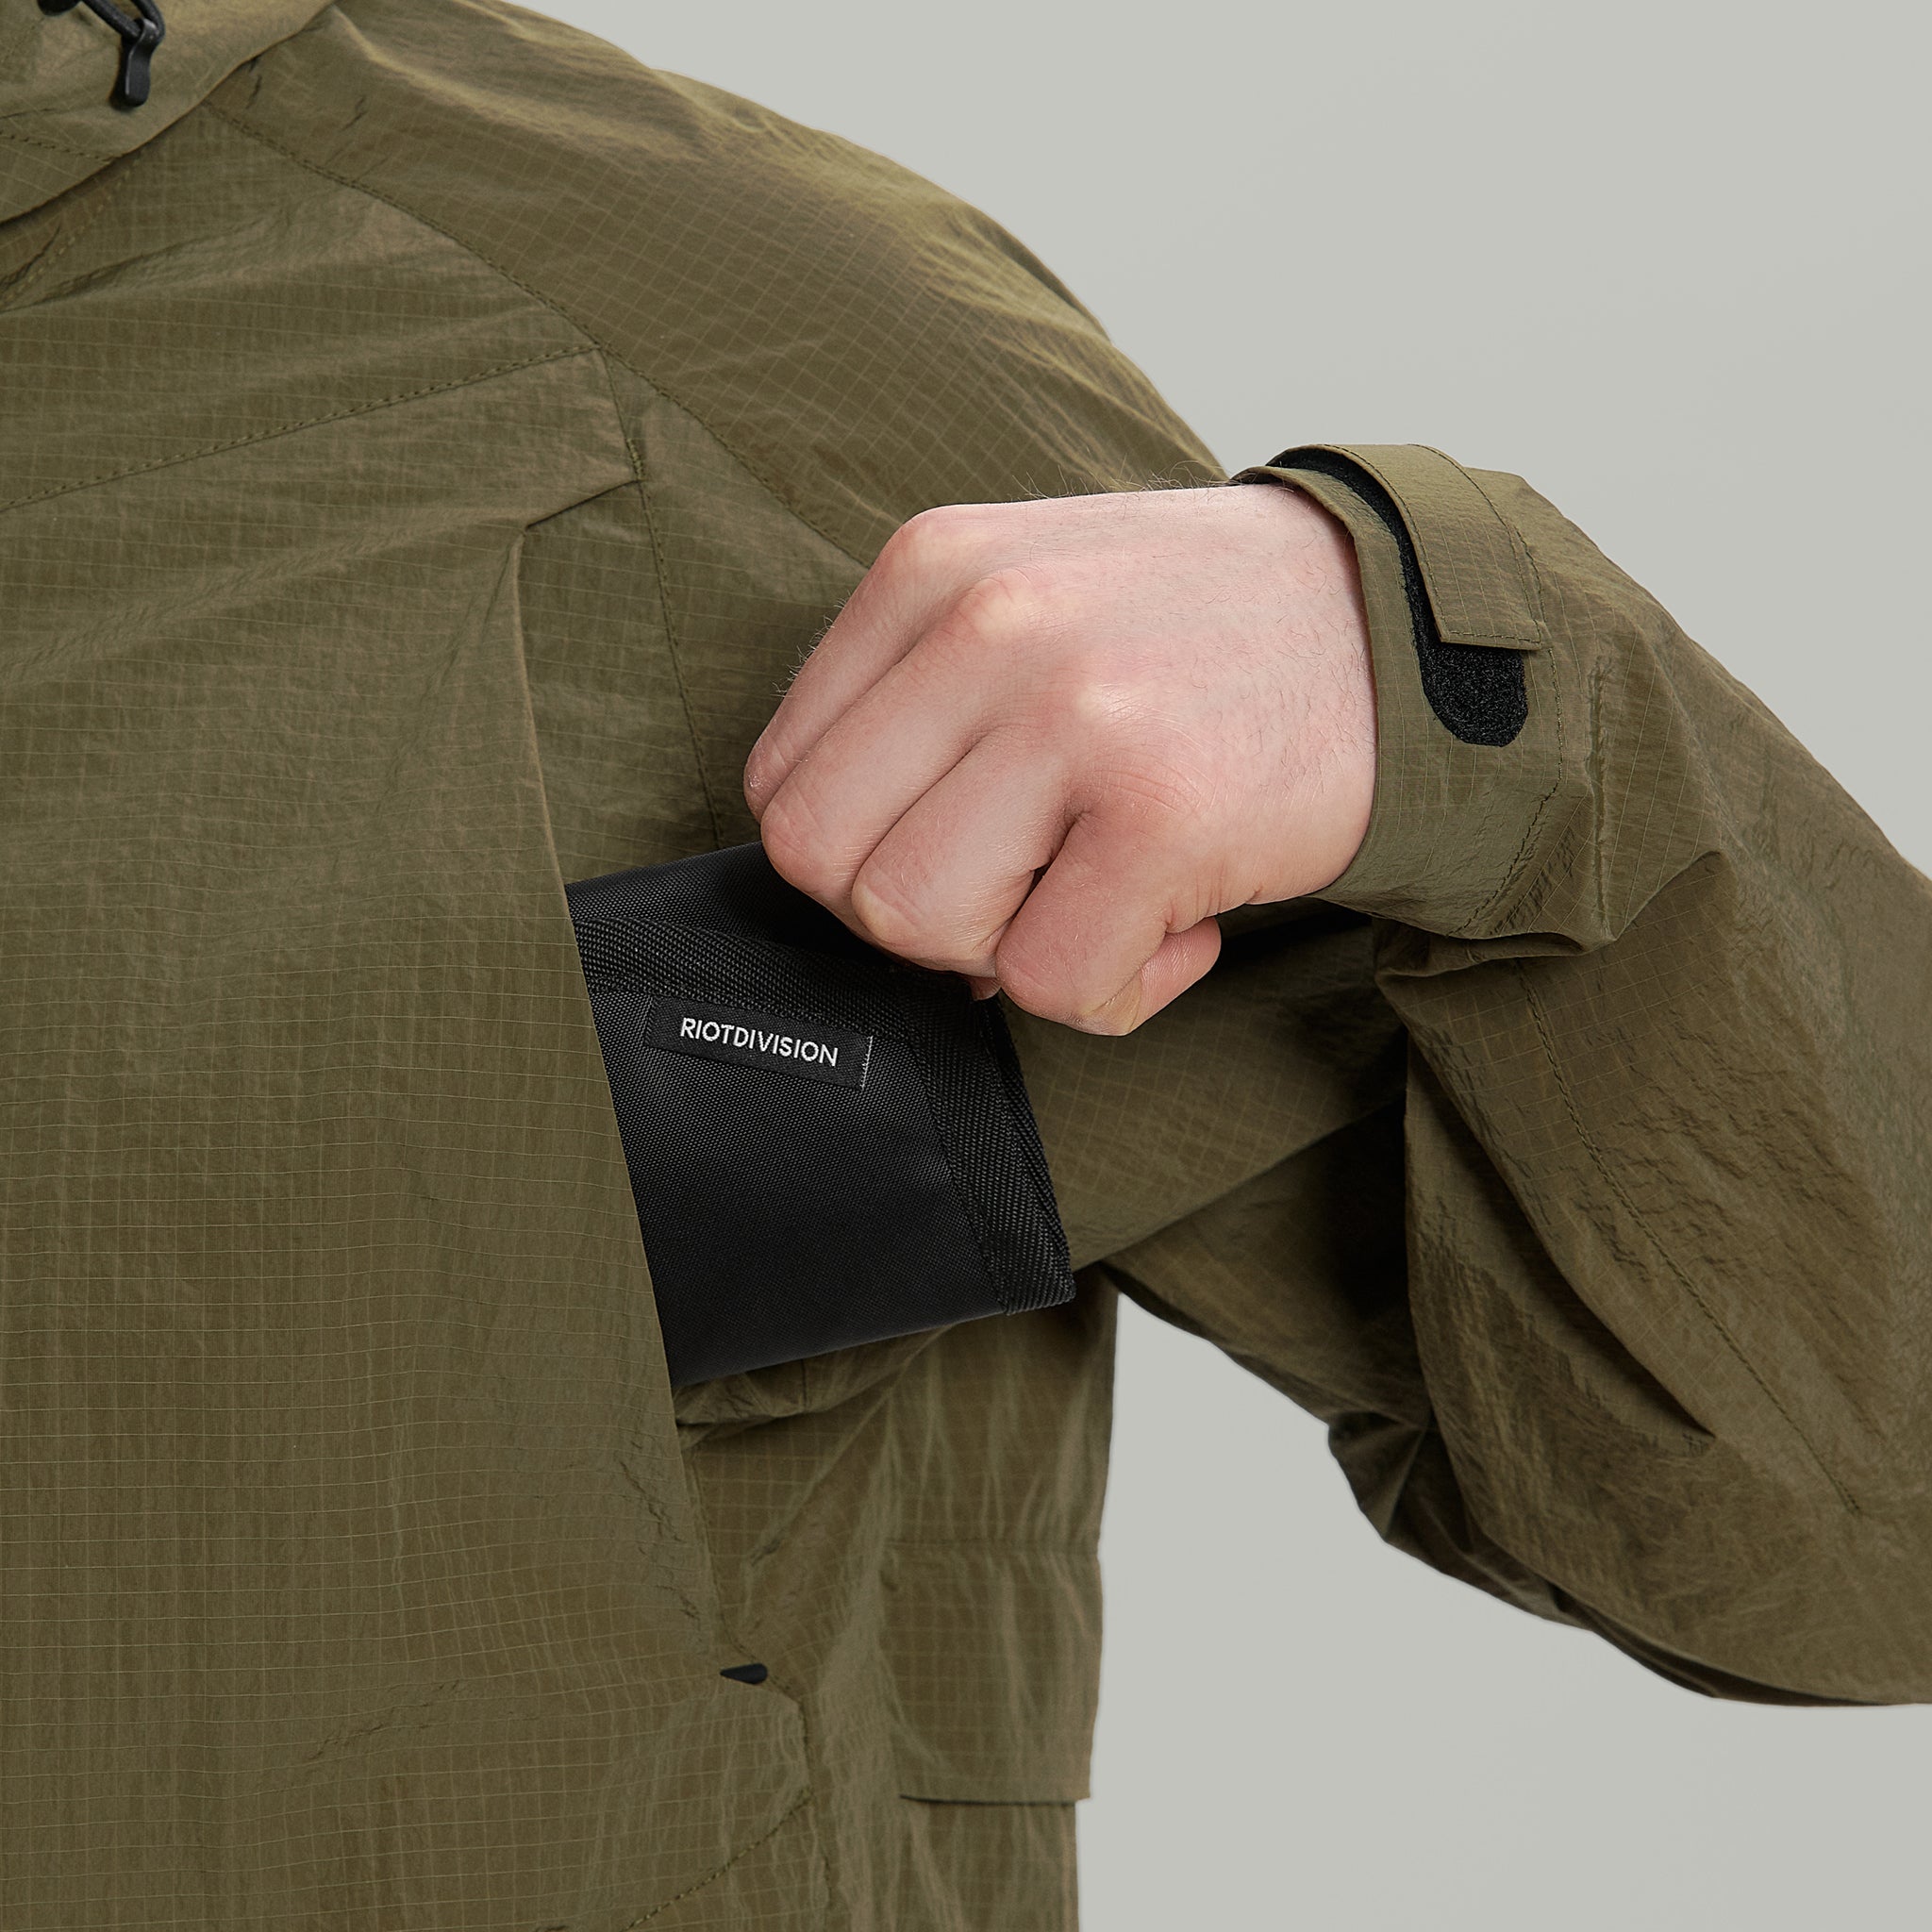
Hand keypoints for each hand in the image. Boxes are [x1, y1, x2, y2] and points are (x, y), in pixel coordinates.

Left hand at [743, 483, 1376, 1033]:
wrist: (1399, 626)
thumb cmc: (1199, 640)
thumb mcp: (1029, 601)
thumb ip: (917, 711)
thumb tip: (862, 890)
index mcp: (931, 570)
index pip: (783, 778)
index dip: (860, 852)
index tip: (961, 847)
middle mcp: (987, 625)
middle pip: (823, 861)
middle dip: (915, 916)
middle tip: (1025, 888)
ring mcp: (1075, 713)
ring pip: (915, 925)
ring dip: (1009, 953)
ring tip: (1105, 895)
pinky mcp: (1164, 811)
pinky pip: (1054, 982)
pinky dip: (1116, 989)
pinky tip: (1184, 923)